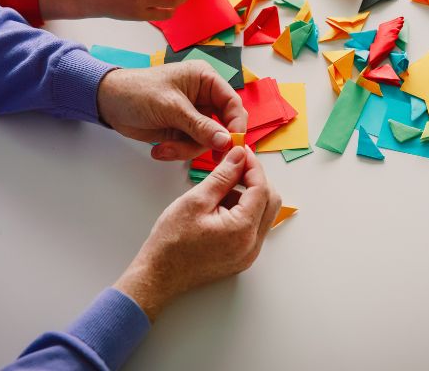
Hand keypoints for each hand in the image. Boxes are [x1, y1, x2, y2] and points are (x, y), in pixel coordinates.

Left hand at [96, 61, 247, 160]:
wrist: (108, 103)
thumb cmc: (137, 92)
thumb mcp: (171, 107)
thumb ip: (200, 125)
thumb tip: (226, 141)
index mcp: (205, 79)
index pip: (232, 103)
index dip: (236, 124)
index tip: (233, 145)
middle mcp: (204, 97)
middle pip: (223, 125)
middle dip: (208, 141)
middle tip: (205, 157)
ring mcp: (193, 115)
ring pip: (207, 140)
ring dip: (187, 149)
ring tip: (165, 148)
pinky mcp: (183, 130)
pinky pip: (191, 146)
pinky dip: (177, 151)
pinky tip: (160, 149)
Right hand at [113, 146, 281, 320]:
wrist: (158, 275)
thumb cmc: (171, 242)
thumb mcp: (196, 200)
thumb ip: (223, 175)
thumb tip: (240, 156)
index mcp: (243, 230)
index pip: (261, 189)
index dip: (253, 166)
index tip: (241, 153)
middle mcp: (252, 245)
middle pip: (270, 201)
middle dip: (255, 180)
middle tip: (235, 166)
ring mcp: (248, 254)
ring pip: (263, 214)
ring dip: (249, 195)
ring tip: (220, 188)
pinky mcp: (242, 257)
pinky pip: (253, 228)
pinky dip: (244, 211)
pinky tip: (221, 206)